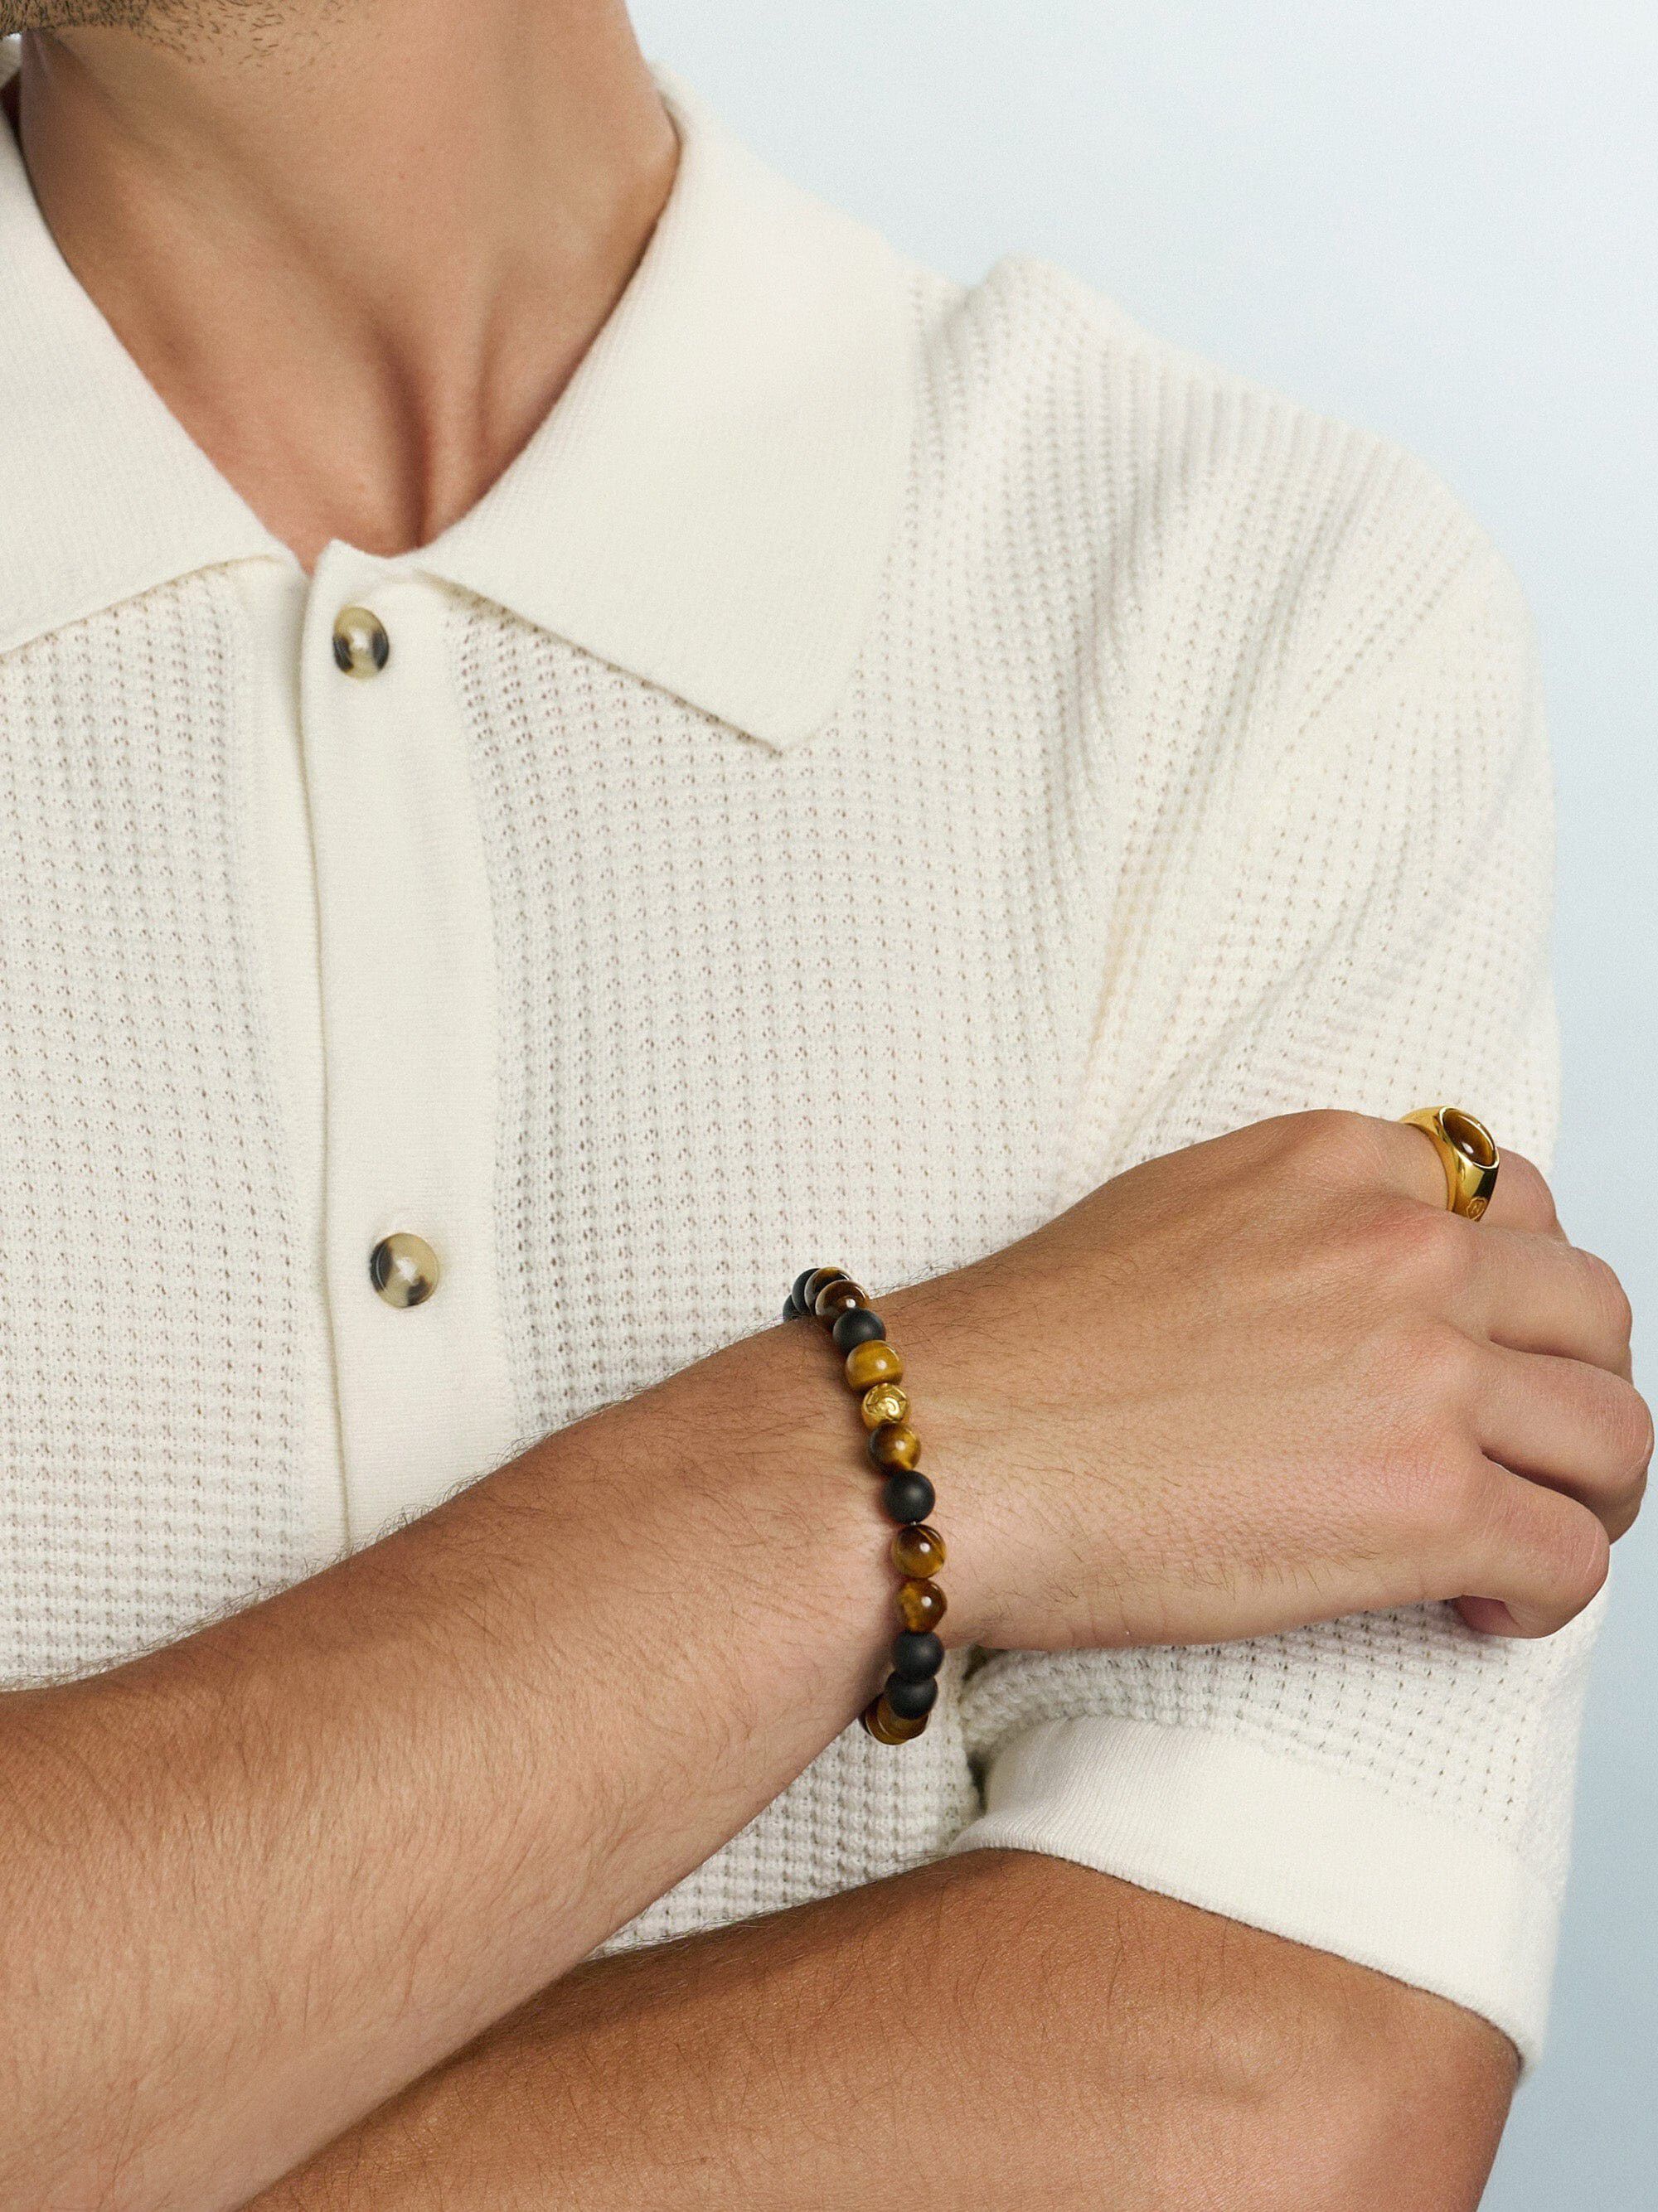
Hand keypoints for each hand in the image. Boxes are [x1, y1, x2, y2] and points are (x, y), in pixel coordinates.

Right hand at [881, 1111, 1647, 1650]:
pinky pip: (1572, 1553)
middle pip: (1590, 1312)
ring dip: (1589, 1494)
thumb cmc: (1021, 1352)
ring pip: (1614, 1433)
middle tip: (1533, 1452)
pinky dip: (1550, 1594)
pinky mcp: (1424, 1504)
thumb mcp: (1171, 1211)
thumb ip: (1296, 1225)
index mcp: (1337, 1162)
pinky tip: (1482, 1605)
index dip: (1518, 1294)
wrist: (950, 1445)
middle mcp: (1401, 1248)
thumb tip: (1352, 1295)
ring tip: (1529, 1536)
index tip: (1490, 1353)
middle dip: (1576, 1389)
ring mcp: (1423, 1373)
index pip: (1516, 1203)